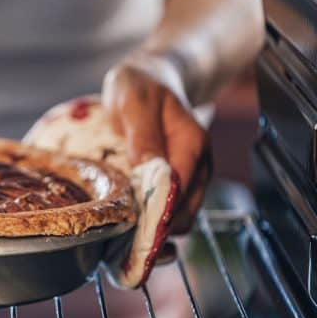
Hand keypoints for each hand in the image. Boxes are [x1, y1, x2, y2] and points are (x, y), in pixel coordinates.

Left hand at [102, 62, 211, 233]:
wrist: (150, 77)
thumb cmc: (140, 86)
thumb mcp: (135, 103)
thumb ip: (143, 136)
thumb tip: (148, 171)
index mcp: (192, 145)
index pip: (180, 191)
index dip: (156, 214)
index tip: (129, 228)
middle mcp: (198, 166)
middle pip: (183, 214)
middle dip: (154, 230)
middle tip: (118, 239)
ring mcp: (189, 177)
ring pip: (177, 219)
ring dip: (151, 230)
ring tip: (119, 237)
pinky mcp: (176, 183)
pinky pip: (168, 212)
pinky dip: (150, 223)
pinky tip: (126, 226)